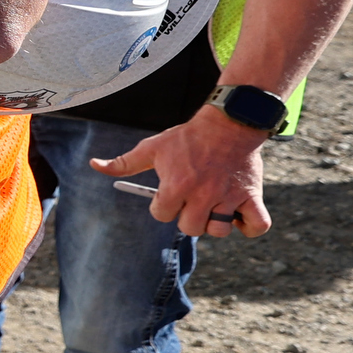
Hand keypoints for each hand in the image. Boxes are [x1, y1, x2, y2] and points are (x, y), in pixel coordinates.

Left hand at [89, 107, 271, 237]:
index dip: (163, 206)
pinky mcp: (252, 195)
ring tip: (214, 204)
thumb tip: (94, 165)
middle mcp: (203, 194)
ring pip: (219, 231)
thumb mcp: (153, 147)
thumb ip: (124, 163)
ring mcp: (229, 196)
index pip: (162, 214)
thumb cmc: (187, 138)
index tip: (171, 193)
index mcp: (176, 185)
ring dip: (215, 222)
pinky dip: (249, 226)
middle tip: (193, 198)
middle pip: (190, 227)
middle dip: (187, 216)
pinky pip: (258, 225)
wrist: (229, 122)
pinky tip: (238, 216)